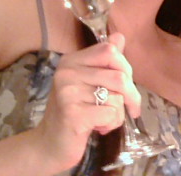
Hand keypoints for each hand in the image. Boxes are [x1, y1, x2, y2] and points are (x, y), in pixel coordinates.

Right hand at [31, 33, 141, 168]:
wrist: (49, 145)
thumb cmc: (75, 112)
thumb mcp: (88, 83)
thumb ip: (104, 62)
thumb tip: (119, 36)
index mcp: (71, 61)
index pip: (110, 51)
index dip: (126, 67)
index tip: (126, 85)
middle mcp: (67, 73)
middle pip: (119, 75)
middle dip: (131, 95)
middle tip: (129, 108)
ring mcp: (68, 93)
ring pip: (117, 97)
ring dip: (119, 113)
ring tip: (103, 119)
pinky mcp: (73, 114)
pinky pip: (111, 113)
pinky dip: (112, 124)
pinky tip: (98, 128)